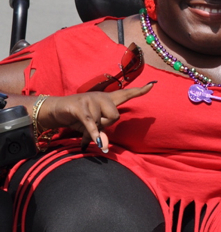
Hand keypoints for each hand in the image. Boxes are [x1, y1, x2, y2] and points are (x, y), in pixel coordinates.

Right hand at [37, 83, 155, 151]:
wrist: (56, 110)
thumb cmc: (78, 117)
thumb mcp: (92, 126)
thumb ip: (101, 132)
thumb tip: (105, 145)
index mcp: (106, 99)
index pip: (126, 94)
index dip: (139, 91)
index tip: (152, 85)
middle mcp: (100, 96)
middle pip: (115, 115)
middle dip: (106, 124)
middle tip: (94, 125)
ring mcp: (90, 100)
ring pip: (101, 121)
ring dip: (92, 129)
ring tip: (82, 124)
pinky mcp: (80, 107)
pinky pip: (91, 123)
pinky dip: (94, 134)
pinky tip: (99, 143)